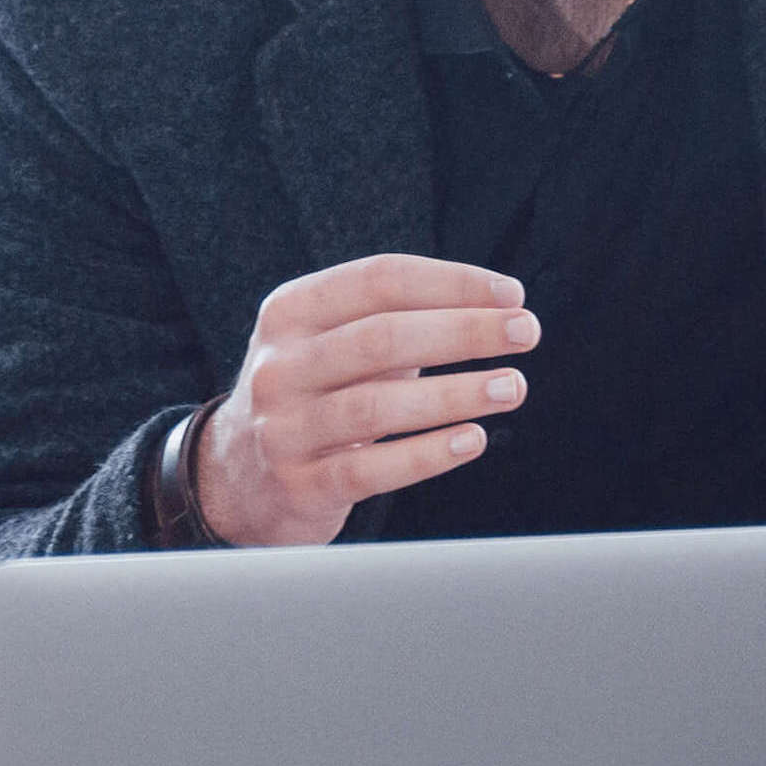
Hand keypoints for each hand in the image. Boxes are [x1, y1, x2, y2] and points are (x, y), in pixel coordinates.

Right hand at [187, 253, 536, 548]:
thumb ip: (396, 322)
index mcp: (290, 312)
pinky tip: (473, 440)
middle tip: (527, 333)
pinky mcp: (300, 485)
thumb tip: (497, 310)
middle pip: (383, 336)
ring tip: (513, 386)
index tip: (512, 294)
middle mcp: (280, 365)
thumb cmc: (315, 397)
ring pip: (378, 405)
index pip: (379, 280)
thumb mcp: (331, 344)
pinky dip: (428, 453)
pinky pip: (372, 469)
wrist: (238, 478)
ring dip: (456, 393)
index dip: (452, 283)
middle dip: (465, 331)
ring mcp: (284, 427)